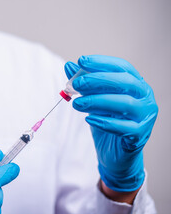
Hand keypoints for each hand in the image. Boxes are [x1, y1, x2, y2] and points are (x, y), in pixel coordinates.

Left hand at [65, 55, 157, 191]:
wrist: (114, 153)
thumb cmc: (107, 121)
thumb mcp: (92, 100)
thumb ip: (83, 84)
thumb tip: (69, 66)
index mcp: (135, 84)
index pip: (121, 67)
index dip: (101, 62)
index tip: (81, 61)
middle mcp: (145, 97)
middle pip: (125, 83)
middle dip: (98, 80)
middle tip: (76, 84)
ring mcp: (145, 116)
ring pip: (124, 104)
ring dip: (97, 101)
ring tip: (76, 103)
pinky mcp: (140, 135)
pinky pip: (124, 127)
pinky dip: (105, 122)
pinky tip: (89, 119)